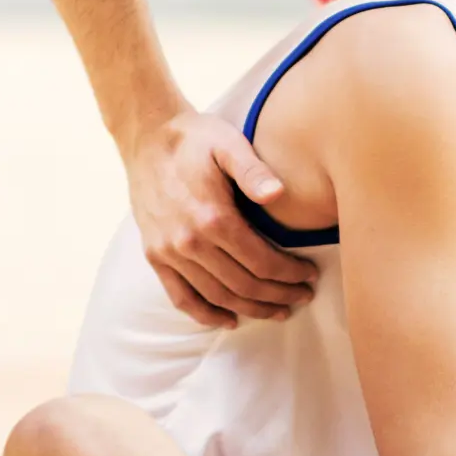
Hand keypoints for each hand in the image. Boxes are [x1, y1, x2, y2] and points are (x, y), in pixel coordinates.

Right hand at [124, 109, 316, 327]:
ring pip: (218, 297)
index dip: (290, 274)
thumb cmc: (194, 139)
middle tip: (302, 296)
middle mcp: (189, 241)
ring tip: (277, 311)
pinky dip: (206, 315)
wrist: (145, 135)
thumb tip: (278, 193)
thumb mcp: (227, 143)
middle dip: (278, 295)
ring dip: (251, 310)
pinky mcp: (154, 256)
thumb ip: (253, 170)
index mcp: (213, 217)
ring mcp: (169, 252)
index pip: (262, 262)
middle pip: (244, 285)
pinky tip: (230, 319)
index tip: (309, 276)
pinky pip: (181, 298)